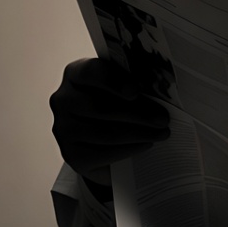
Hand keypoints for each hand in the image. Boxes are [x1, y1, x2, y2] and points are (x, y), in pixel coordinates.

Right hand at [50, 57, 169, 187]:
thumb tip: (161, 89)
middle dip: (138, 114)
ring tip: (162, 133)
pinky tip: (146, 144)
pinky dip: (129, 149)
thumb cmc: (119, 104)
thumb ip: (135, 83)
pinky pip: (102, 153)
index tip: (136, 91)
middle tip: (163, 119)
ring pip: (104, 132)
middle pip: (101, 107)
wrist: (103, 140)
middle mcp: (63, 99)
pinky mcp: (71, 154)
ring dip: (139, 133)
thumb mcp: (125, 88)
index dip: (113, 81)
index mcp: (76, 73)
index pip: (91, 72)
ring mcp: (63, 128)